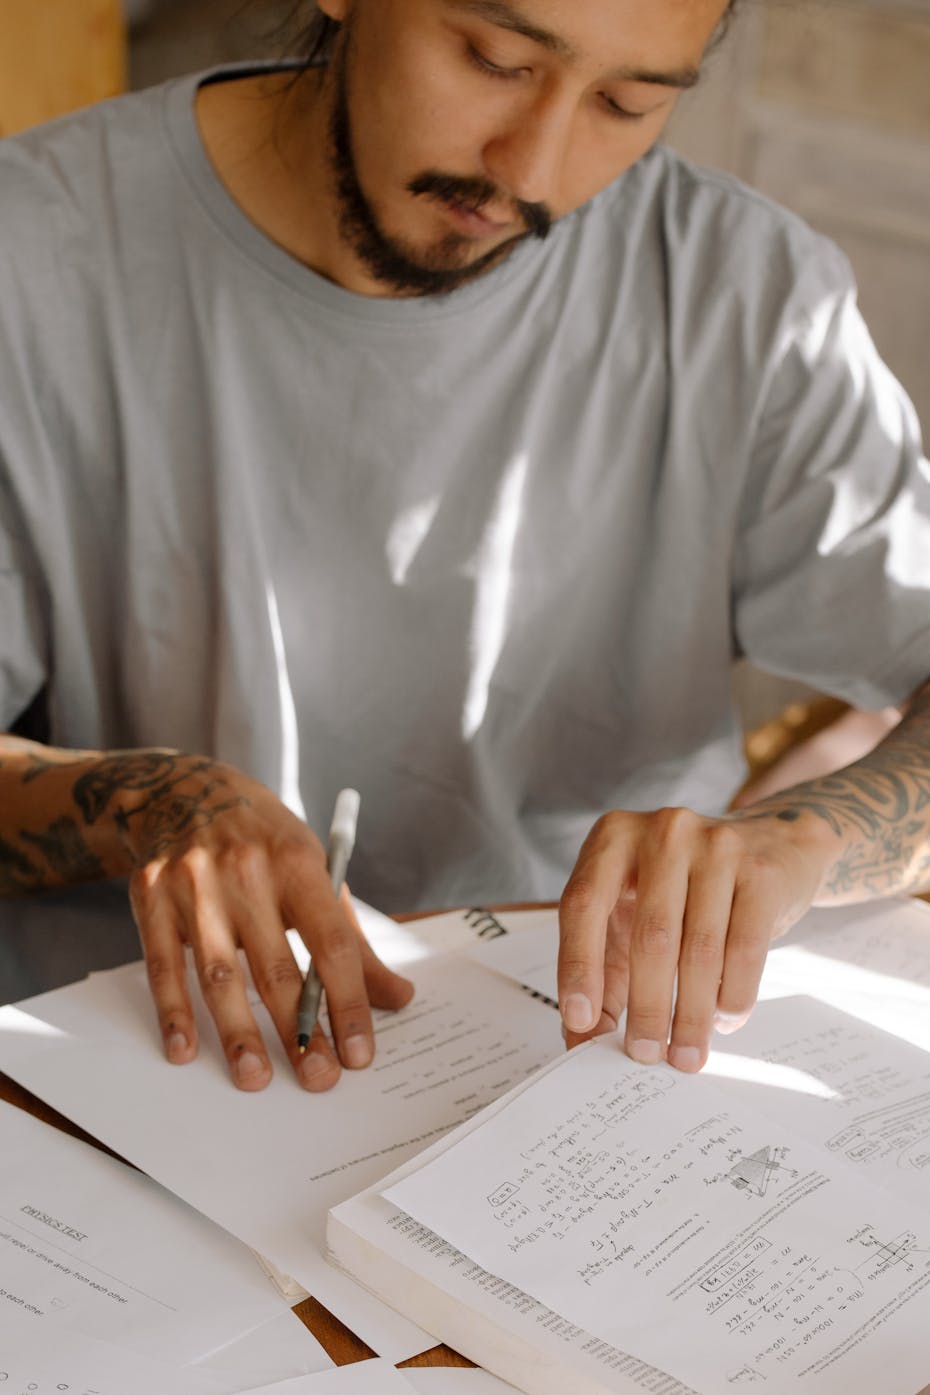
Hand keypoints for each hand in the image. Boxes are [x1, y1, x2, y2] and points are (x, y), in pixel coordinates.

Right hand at [76, 752, 415, 1090]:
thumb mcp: (315, 871)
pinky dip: (172, 1012)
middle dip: (298, 1030)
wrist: (187, 790)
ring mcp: (194, 884)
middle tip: (316, 1078)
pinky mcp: (151, 895)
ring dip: (238, 1032)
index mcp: (298, 863)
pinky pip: (163, 964)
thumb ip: (353, 941)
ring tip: (254, 1077)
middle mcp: (245, 872)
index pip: (332, 944)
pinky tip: (185, 1049)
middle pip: (276, 966)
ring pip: (218, 973)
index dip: (348, 1002)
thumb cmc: (265, 843)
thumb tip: (398, 998)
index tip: (359, 1053)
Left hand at [557, 805, 835, 1071]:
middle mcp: (663, 832)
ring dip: (691, 1016)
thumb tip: (583, 1041)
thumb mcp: (631, 915)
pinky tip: (723, 1022)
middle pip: (649, 936)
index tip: (580, 1021)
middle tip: (645, 1055)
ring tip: (686, 1054)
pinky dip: (731, 997)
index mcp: (613, 838)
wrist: (770, 847)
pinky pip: (744, 950)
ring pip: (698, 950)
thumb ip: (604, 971)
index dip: (579, 966)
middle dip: (647, 1007)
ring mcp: (716, 846)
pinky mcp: (760, 872)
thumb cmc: (684, 890)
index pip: (583, 904)